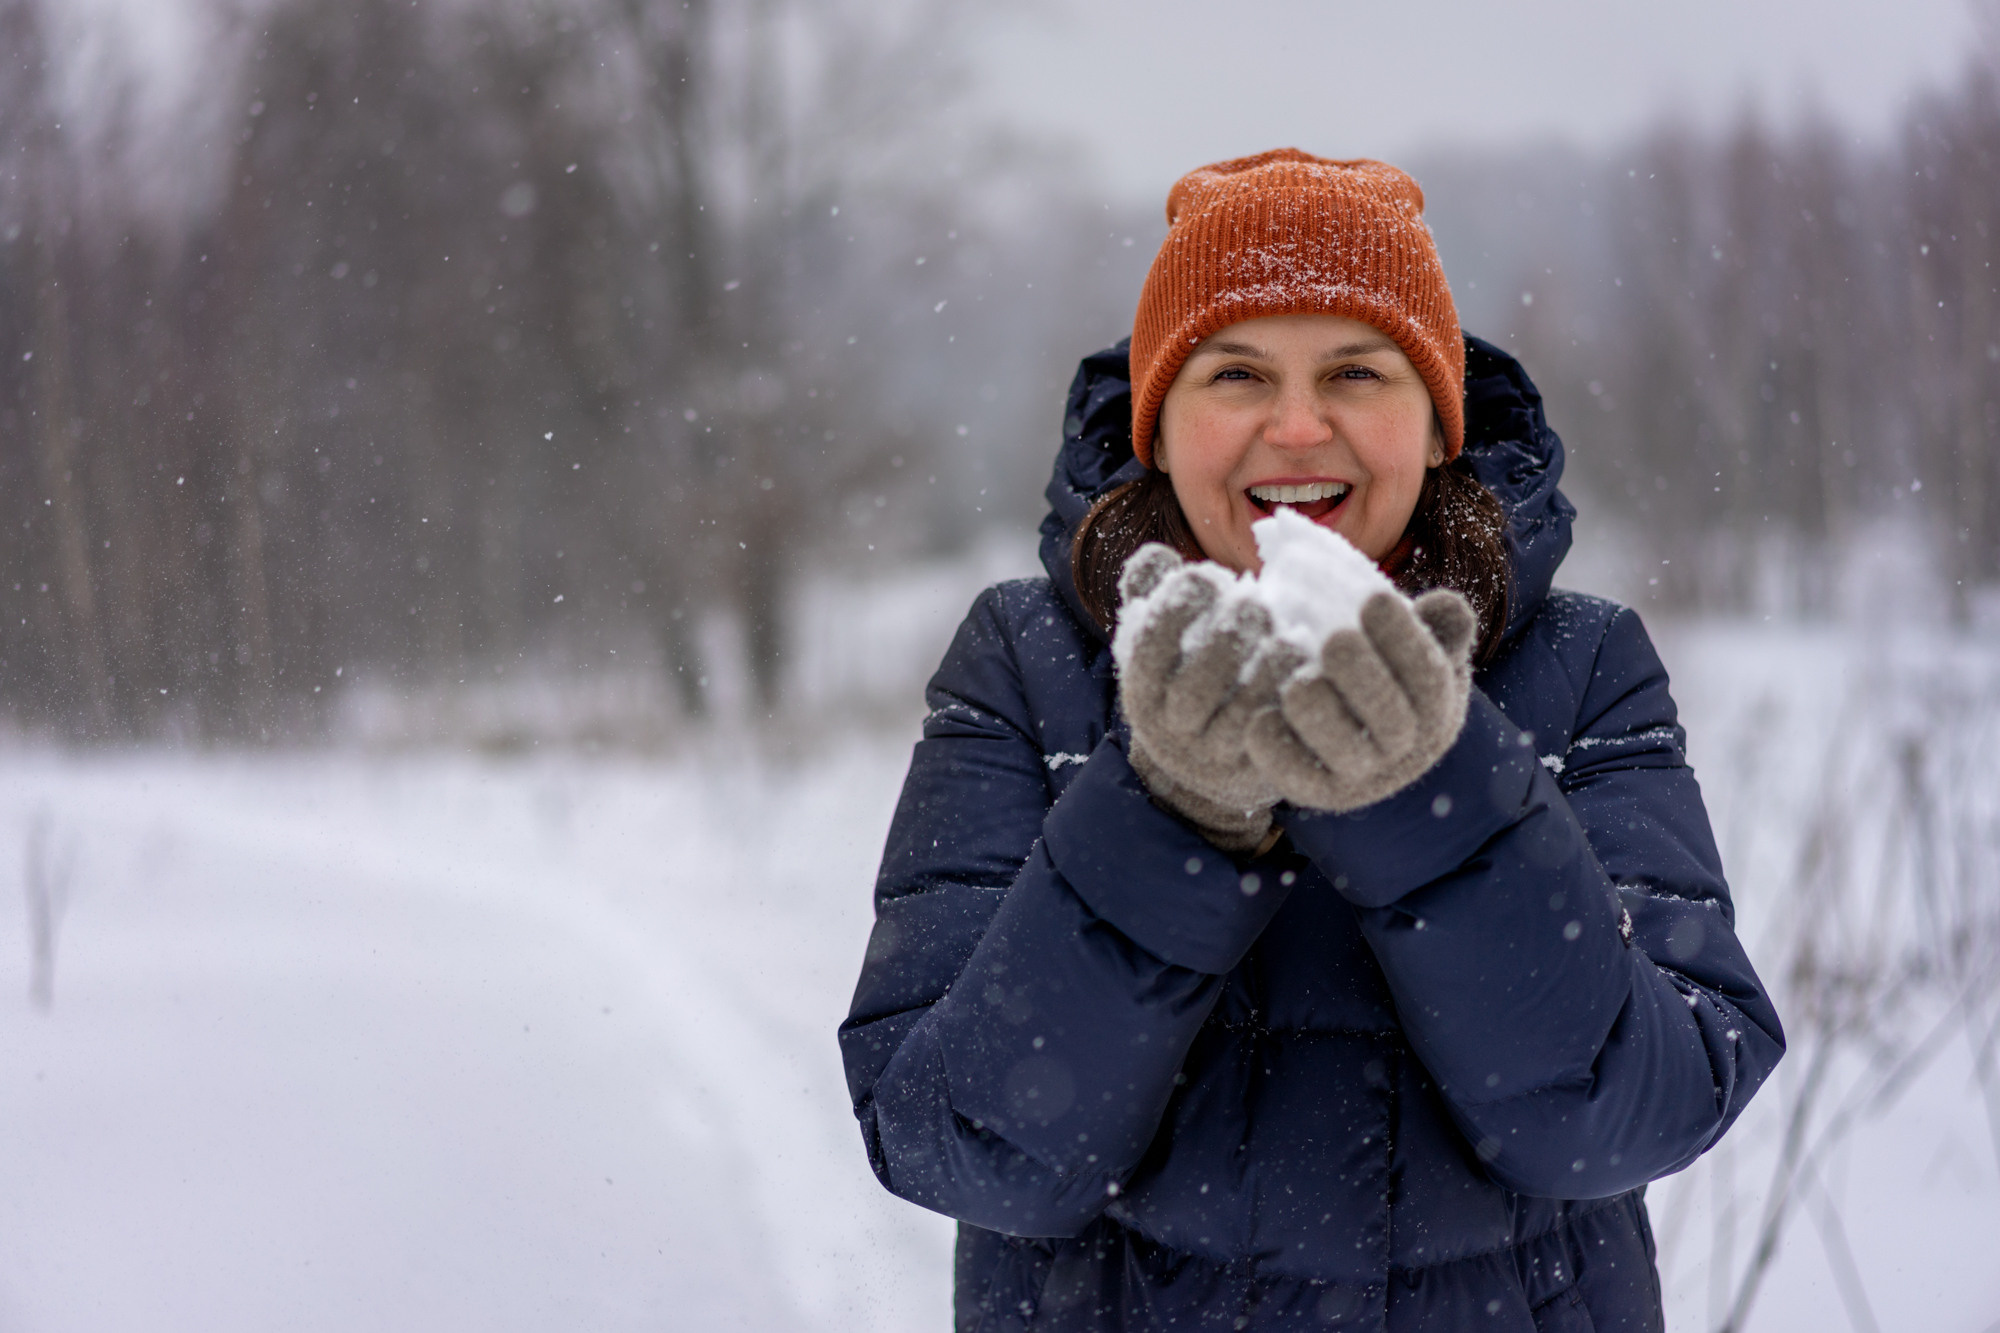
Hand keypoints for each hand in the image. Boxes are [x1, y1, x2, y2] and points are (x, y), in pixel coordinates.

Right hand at [1113, 545, 1306, 851]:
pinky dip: (1293, 704)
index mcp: (1143, 685)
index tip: (1210, 577)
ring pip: (1238, 717)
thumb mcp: (1158, 636)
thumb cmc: (1182, 673)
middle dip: (1224, 640)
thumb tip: (1158, 553)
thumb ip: (1151, 591)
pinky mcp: (1253, 767)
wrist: (1199, 764)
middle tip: (1256, 604)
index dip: (1176, 610)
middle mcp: (1171, 724)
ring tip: (1291, 637)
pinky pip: (1276, 738)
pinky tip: (1311, 672)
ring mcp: (1213, 751)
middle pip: (1193, 687)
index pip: (1149, 648)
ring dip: (1266, 673)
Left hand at [1246, 589, 1475, 813]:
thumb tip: (1444, 607)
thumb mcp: (1422, 647)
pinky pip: (1299, 779)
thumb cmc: (1390, 674)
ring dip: (1321, 718)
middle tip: (1336, 640)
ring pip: (1346, 754)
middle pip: (1391, 721)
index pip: (1427, 676)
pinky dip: (1278, 754)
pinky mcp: (1318, 792)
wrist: (1358, 735)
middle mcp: (1403, 750)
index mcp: (1434, 709)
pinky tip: (1259, 720)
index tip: (1375, 600)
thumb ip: (1439, 626)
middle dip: (1364, 678)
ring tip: (1298, 684)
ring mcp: (1361, 775)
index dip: (1403, 640)